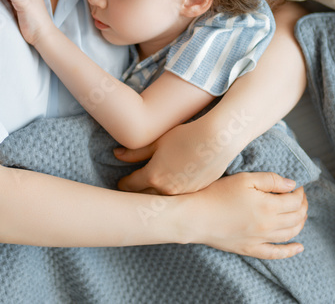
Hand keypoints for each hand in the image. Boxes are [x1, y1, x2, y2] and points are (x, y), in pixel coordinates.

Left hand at [116, 117, 238, 194]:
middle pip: (144, 196)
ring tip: (150, 188)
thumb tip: (116, 155)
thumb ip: (135, 152)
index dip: (123, 183)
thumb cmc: (186, 136)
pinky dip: (172, 192)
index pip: (130, 185)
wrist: (218, 140)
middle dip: (137, 192)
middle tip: (132, 187)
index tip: (121, 182)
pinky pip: (179, 196)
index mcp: (153, 176)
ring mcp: (182, 193)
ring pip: (162, 198)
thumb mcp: (157, 142)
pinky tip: (172, 184)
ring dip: (154, 194)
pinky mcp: (196, 192)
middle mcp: (166, 189)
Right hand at [184, 172, 306, 258]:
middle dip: (302, 206)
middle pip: (296, 218)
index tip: (296, 186)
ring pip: (290, 234)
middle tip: (299, 198)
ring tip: (300, 214)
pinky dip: (290, 251)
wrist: (196, 217)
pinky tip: (299, 247)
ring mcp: (260, 240)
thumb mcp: (245, 179)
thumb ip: (271, 180)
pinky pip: (276, 253)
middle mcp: (268, 225)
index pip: (295, 201)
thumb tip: (292, 185)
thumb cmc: (217, 194)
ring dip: (300, 223)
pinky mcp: (251, 249)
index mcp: (268, 206)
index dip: (299, 192)